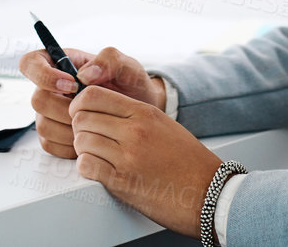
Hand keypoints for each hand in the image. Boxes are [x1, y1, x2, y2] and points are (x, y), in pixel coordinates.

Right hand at [19, 45, 164, 158]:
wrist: (139, 115)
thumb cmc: (131, 86)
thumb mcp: (128, 66)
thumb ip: (109, 60)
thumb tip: (83, 75)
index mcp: (60, 63)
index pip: (30, 63)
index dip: (43, 75)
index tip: (71, 85)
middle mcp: (49, 89)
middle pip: (37, 99)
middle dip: (65, 109)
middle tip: (91, 111)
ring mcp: (48, 114)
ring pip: (42, 124)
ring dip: (70, 129)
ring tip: (95, 124)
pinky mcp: (53, 136)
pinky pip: (49, 144)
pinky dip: (70, 145)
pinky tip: (91, 138)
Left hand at [70, 85, 221, 236]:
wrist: (208, 191)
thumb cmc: (187, 159)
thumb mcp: (162, 124)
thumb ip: (133, 114)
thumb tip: (100, 109)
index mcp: (143, 112)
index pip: (93, 95)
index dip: (79, 104)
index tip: (80, 112)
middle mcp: (133, 131)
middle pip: (82, 118)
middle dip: (79, 127)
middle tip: (88, 136)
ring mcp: (127, 156)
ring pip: (81, 141)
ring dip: (83, 148)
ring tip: (96, 154)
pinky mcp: (122, 182)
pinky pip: (86, 166)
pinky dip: (87, 166)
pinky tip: (98, 168)